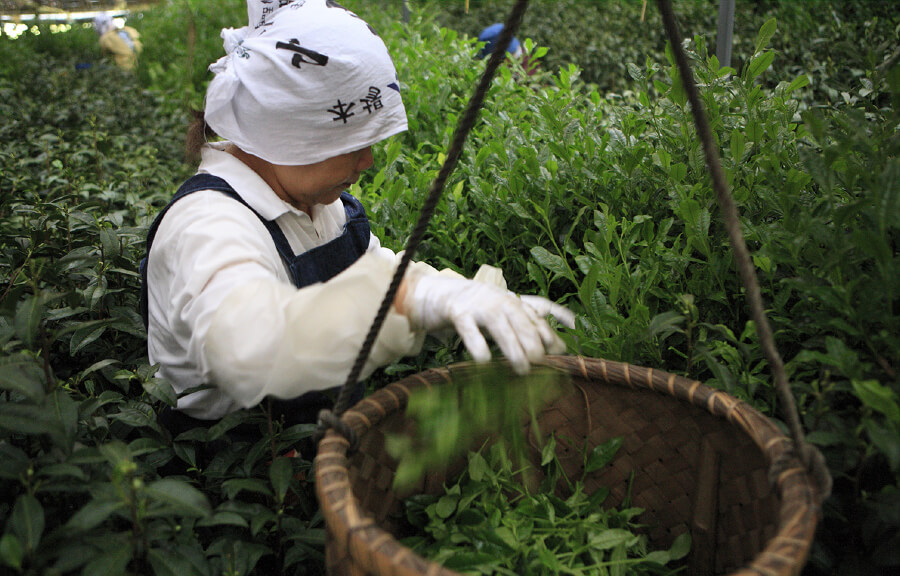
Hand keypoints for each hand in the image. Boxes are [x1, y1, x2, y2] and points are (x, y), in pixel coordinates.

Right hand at [403, 275, 574, 373]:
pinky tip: (484, 361)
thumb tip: (558, 347)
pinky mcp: (459, 313)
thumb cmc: (481, 309)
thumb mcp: (505, 313)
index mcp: (514, 302)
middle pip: (521, 321)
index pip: (538, 316)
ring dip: (512, 348)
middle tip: (541, 362)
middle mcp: (500, 301)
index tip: (562, 350)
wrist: (443, 293)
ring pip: (500, 327)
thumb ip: (527, 326)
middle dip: (533, 341)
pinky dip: (478, 345)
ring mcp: (480, 306)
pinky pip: (470, 330)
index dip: (550, 333)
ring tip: (522, 368)